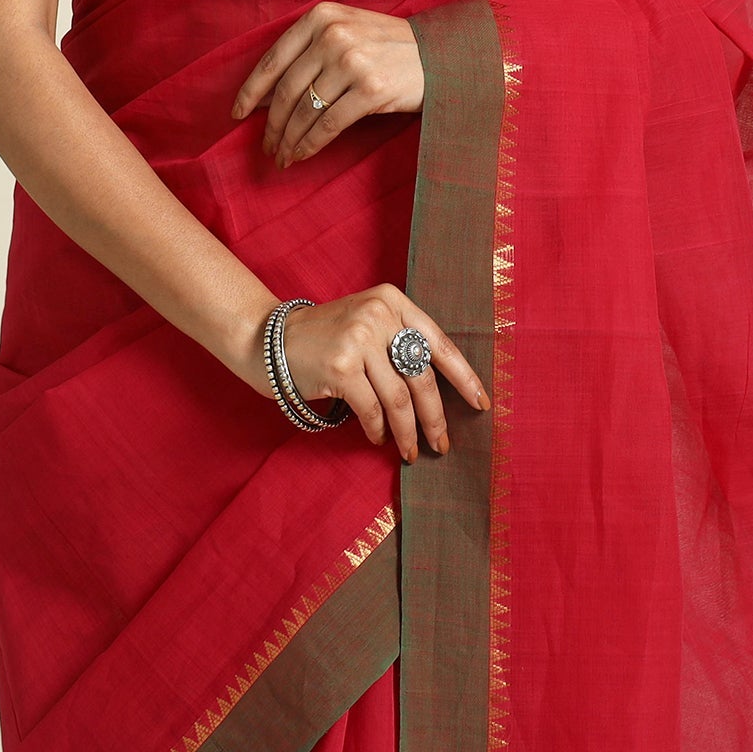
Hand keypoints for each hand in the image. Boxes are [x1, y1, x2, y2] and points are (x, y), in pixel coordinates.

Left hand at [230, 1, 423, 167]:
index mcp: (322, 16)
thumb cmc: (388, 47)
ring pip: (305, 111)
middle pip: (287, 90)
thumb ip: (309, 49)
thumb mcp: (348, 30)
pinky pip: (328, 125)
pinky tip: (301, 155)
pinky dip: (310, 144)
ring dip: (289, 139)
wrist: (440, 55)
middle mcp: (334, 35)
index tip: (236, 114)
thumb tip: (264, 95)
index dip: (251, 92)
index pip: (274, 59)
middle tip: (265, 147)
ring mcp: (353, 61)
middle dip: (271, 124)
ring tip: (282, 156)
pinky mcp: (370, 89)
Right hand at [279, 283, 492, 461]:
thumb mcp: (367, 322)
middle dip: (436, 417)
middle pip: (422, 376)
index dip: (464, 377)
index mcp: (393, 300)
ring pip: (399, 399)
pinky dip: (377, 430)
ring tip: (410, 451)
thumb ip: (399, 343)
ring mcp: (358, 339)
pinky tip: (377, 437)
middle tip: (442, 444)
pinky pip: (371, 410)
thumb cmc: (326, 337)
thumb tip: (440, 394)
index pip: (439, 342)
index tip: (481, 404)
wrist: (271, 339)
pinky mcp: (340, 367)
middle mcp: (379, 315)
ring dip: (408, 432)